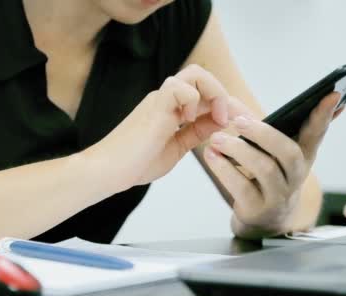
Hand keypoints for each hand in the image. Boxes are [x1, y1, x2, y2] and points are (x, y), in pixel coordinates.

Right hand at [87, 65, 230, 190]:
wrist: (107, 171)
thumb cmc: (135, 164)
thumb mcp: (177, 148)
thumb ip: (196, 133)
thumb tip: (219, 121)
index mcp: (172, 109)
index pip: (205, 93)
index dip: (226, 104)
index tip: (238, 123)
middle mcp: (167, 100)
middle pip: (201, 75)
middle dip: (222, 94)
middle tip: (227, 119)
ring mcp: (160, 100)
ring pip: (194, 73)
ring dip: (213, 93)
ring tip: (215, 119)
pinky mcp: (154, 105)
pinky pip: (180, 86)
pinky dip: (194, 100)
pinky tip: (189, 121)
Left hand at [204, 93, 343, 237]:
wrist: (263, 222)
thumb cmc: (265, 177)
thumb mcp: (271, 153)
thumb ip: (257, 126)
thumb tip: (229, 101)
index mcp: (303, 155)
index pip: (317, 132)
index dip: (324, 114)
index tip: (333, 93)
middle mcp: (296, 176)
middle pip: (288, 152)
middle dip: (263, 133)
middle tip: (238, 121)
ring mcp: (279, 195)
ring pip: (264, 169)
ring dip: (238, 150)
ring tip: (216, 139)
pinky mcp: (258, 209)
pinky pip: (241, 187)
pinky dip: (224, 169)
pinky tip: (212, 156)